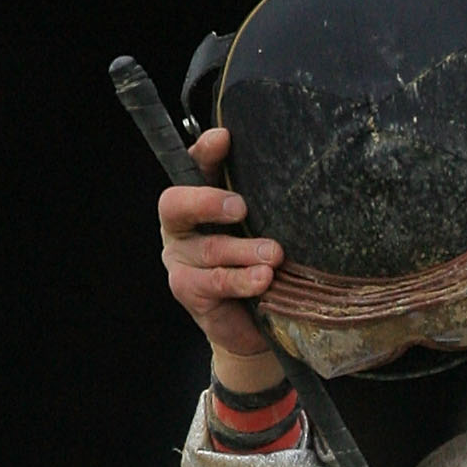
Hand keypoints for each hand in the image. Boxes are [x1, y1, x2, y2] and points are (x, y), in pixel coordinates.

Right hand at [159, 125, 285, 373]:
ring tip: (274, 255)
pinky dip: (242, 280)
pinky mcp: (187, 291)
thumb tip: (290, 174)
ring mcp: (179, 261)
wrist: (253, 328)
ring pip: (209, 249)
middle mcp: (180, 228)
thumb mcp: (260, 232)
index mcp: (195, 203)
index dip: (204, 152)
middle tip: (241, 207)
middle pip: (176, 204)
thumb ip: (262, 206)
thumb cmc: (256, 270)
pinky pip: (215, 282)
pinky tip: (264, 279)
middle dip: (207, 201)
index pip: (193, 168)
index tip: (224, 139)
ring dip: (244, 250)